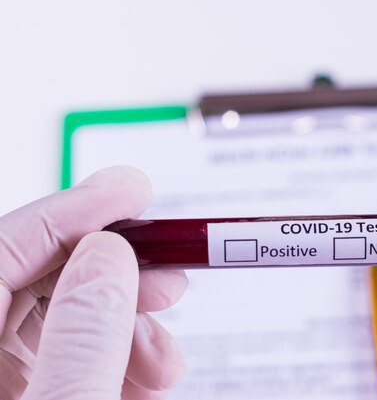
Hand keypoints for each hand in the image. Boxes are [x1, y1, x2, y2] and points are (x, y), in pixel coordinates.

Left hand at [0, 167, 187, 399]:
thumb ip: (85, 333)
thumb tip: (110, 253)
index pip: (9, 243)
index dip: (79, 209)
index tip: (135, 190)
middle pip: (45, 278)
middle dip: (119, 278)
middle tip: (168, 283)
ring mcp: (3, 380)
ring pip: (70, 320)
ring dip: (131, 332)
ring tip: (163, 364)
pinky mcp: (33, 397)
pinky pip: (77, 361)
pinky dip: (122, 364)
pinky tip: (149, 382)